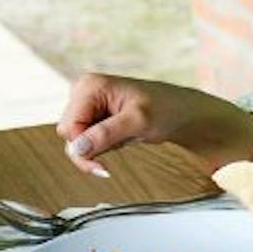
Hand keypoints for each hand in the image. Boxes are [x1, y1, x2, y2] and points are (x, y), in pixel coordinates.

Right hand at [55, 73, 252, 175]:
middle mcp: (85, 92)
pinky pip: (88, 140)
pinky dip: (103, 147)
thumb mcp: (138, 122)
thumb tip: (78, 148)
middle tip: (111, 160)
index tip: (101, 166)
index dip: (81, 147)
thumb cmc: (167, 109)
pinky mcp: (96, 116)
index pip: (68, 126)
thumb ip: (106, 134)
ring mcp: (90, 105)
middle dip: (88, 150)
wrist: (184, 112)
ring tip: (124, 141)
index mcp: (90, 86)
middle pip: (68, 133)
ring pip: (76, 139)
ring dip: (97, 149)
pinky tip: (121, 140)